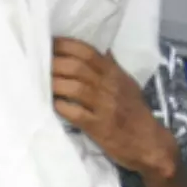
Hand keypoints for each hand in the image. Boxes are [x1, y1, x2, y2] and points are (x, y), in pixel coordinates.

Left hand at [51, 38, 177, 179]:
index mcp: (114, 74)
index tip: (47, 43)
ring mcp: (104, 107)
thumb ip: (112, 68)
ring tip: (39, 83)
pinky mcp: (99, 127)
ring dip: (54, 84)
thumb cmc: (135, 113)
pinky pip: (75, 114)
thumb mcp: (127, 85)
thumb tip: (101, 50)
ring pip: (74, 88)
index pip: (87, 52)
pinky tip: (52, 104)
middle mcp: (109, 86)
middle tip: (37, 63)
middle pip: (77, 67)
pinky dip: (61, 107)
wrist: (150, 143)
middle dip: (54, 63)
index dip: (65, 45)